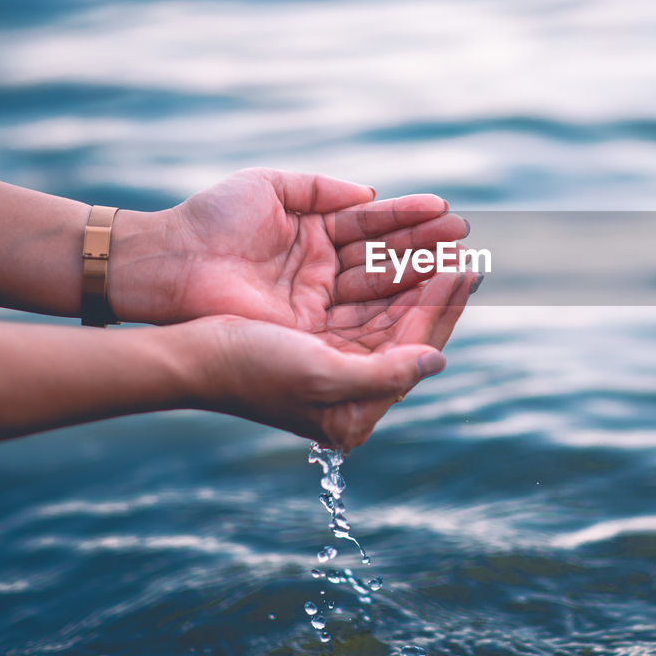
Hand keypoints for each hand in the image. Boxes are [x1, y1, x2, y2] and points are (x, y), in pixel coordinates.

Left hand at [109, 168, 468, 328]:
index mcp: (314, 236)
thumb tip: (370, 195)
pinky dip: (398, 307)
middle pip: (385, 260)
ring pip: (381, 288)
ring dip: (422, 275)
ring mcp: (318, 304)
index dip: (410, 220)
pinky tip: (430, 290)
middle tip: (466, 238)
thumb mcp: (270, 187)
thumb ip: (322, 189)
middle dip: (427, 248)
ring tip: (461, 259)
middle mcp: (322, 273)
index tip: (448, 212)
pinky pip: (363, 318)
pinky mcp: (310, 332)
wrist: (168, 261)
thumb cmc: (211, 220)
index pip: (373, 228)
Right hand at [191, 268, 474, 447]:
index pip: (416, 348)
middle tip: (466, 251)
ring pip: (391, 310)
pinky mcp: (317, 334)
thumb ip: (386, 373)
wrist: (188, 355)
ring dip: (417, 276)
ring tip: (444, 244)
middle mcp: (352, 386)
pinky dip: (387, 274)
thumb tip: (438, 360)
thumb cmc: (250, 370)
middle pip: (409, 328)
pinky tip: (405, 250)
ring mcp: (335, 358)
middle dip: (437, 288)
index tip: (466, 269)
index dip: (443, 307)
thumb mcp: (322, 376)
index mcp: (357, 410)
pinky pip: (365, 300)